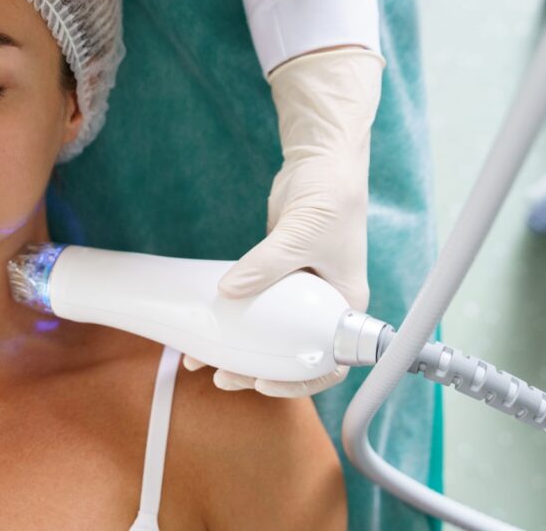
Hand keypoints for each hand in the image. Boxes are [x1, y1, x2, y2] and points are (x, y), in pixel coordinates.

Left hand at [182, 48, 383, 397]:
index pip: (329, 363)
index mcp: (345, 307)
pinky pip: (255, 307)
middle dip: (255, 371)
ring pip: (269, 334)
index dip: (298, 382)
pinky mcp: (278, 276)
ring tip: (199, 360)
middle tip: (221, 377)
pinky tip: (204, 325)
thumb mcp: (300, 234)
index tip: (261, 382)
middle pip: (291, 354)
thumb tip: (226, 291)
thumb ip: (265, 265)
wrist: (323, 163)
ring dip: (237, 348)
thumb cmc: (331, 199)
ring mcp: (300, 294)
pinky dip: (232, 319)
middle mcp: (325, 307)